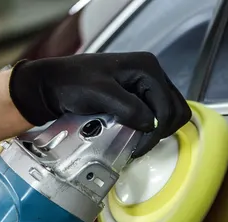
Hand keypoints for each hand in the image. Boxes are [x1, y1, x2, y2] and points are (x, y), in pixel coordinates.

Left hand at [8, 52, 191, 156]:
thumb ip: (129, 108)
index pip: (167, 107)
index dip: (155, 132)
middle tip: (140, 145)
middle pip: (176, 110)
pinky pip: (158, 115)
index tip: (137, 148)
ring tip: (138, 141)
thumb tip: (152, 125)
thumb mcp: (101, 94)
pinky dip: (152, 127)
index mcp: (147, 68)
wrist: (51, 85)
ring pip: (170, 113)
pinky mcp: (140, 96)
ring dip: (158, 130)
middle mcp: (151, 73)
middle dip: (161, 131)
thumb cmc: (71, 84)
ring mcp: (147, 85)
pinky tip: (136, 134)